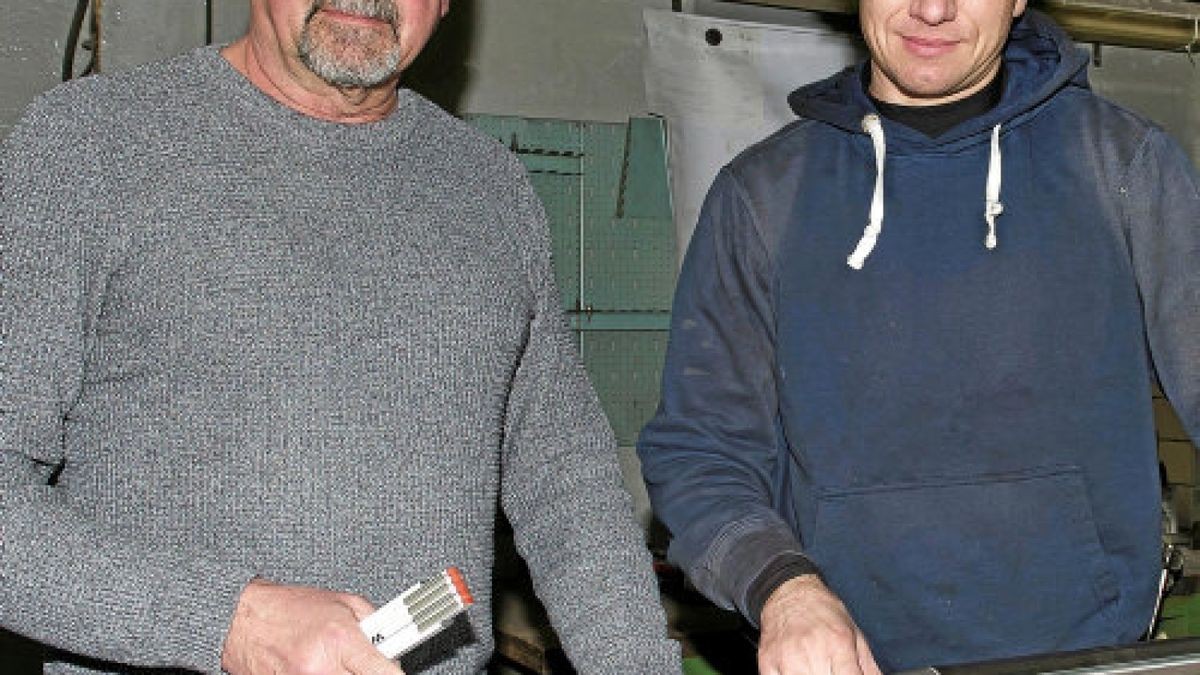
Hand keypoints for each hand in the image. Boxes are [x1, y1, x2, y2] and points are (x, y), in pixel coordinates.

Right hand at [221, 578, 403, 674]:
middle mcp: (323, 667)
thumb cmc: (291, 608)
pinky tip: (322, 668)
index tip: (399, 674)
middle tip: (365, 664)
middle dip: (370, 674)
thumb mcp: (344, 602)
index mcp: (341, 639)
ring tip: (338, 662)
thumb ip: (374, 623)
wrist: (244, 621)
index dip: (394, 674)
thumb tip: (394, 642)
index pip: (384, 672)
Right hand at [757, 575, 881, 674]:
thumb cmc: (824, 612)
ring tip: (816, 669)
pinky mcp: (767, 662)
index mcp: (838, 644)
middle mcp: (812, 651)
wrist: (788, 592)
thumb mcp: (855, 635)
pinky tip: (796, 671)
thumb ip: (869, 668)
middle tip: (832, 670)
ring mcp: (787, 658)